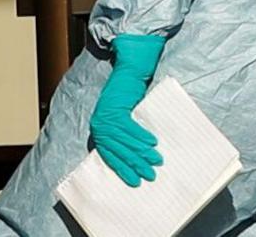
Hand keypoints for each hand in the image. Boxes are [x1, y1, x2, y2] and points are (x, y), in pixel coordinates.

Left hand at [90, 34, 167, 186]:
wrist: (127, 74)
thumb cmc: (127, 98)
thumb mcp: (121, 119)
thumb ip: (123, 136)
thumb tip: (137, 158)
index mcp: (99, 131)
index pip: (110, 156)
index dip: (123, 169)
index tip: (135, 181)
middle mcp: (100, 126)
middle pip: (119, 150)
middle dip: (135, 164)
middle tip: (150, 175)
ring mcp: (106, 118)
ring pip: (126, 141)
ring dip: (142, 152)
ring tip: (156, 160)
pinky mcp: (116, 109)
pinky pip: (130, 127)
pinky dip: (141, 136)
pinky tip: (152, 142)